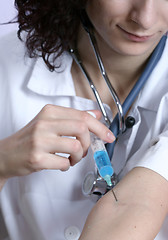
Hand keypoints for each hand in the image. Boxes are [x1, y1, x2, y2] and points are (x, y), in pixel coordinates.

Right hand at [0, 104, 114, 177]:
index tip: (108, 136)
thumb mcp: (51, 123)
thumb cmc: (30, 139)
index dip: (100, 127)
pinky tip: (61, 164)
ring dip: (78, 156)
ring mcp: (40, 140)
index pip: (82, 115)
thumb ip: (73, 118)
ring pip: (76, 146)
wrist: (6, 154)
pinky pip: (65, 163)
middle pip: (82, 128)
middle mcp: (44, 123)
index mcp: (50, 112)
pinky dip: (67, 166)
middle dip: (89, 142)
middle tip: (84, 149)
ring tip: (71, 158)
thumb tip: (95, 115)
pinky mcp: (37, 158)